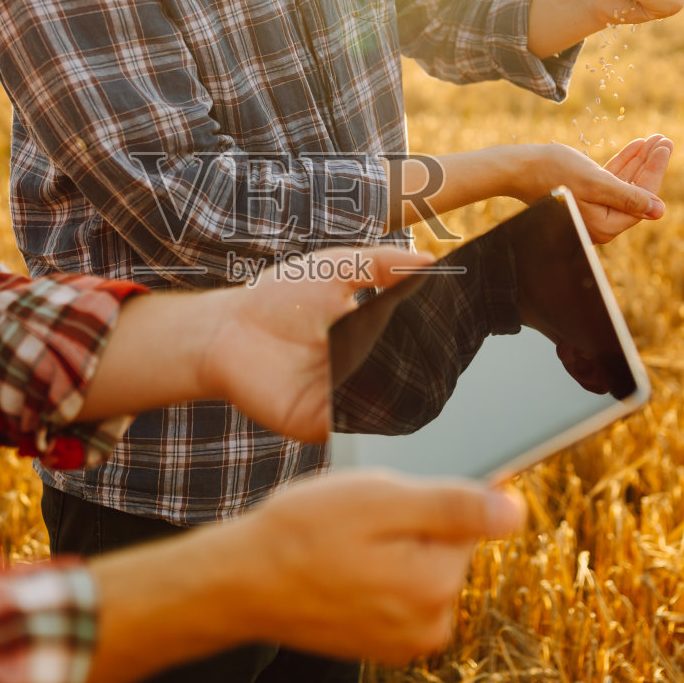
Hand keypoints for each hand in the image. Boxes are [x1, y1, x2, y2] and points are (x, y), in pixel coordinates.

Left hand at [198, 245, 431, 442]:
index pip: (414, 347)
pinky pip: (350, 423)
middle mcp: (363, 375)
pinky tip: (365, 384)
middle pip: (405, 379)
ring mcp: (342, 402)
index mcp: (373, 341)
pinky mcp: (318, 423)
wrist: (227, 328)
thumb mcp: (337, 267)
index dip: (434, 340)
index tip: (457, 327)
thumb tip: (429, 259)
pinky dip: (359, 409)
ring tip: (397, 360)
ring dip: (392, 387)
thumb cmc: (280, 296)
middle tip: (440, 350)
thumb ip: (382, 263)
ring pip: (383, 404)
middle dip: (422, 367)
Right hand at [224, 472, 524, 663]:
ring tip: (344, 548)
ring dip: (391, 552)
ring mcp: (407, 642)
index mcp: (437, 584)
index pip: (468, 520)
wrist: (239, 582)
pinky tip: (341, 569)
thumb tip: (516, 511)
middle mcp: (432, 624)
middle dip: (409, 527)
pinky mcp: (385, 646)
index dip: (424, 501)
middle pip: (446, 548)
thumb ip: (453, 505)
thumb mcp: (378, 499)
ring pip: (421, 570)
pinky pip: (399, 595)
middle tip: (356, 524)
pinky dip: (377, 576)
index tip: (382, 505)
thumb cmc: (299, 532)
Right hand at [506, 137, 671, 242]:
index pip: (641, 200)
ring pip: (624, 184)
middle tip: (663, 140)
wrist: (519, 168)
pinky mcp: (584, 197)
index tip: (665, 147)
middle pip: (635, 192)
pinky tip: (635, 147)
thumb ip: (629, 198)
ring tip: (654, 140)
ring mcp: (592, 211)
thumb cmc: (554, 173)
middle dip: (650, 165)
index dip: (655, 172)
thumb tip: (659, 211)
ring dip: (639, 161)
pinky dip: (622, 164)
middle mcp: (599, 223)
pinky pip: (610, 181)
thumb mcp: (596, 183)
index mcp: (604, 225)